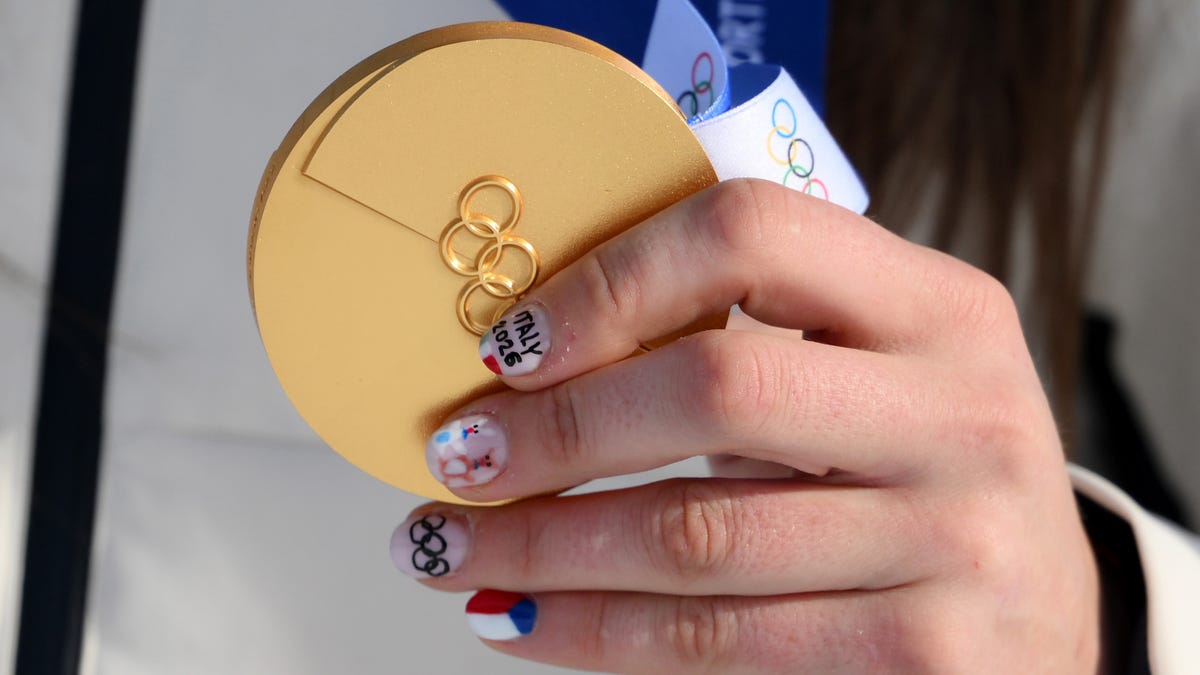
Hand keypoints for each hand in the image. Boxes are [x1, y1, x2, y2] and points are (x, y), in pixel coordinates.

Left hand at [392, 179, 1099, 672]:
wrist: (1049, 606)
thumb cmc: (922, 468)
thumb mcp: (877, 370)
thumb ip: (752, 338)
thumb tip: (534, 358)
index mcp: (936, 304)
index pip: (752, 235)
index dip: (612, 280)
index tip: (511, 342)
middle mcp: (959, 410)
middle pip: (714, 385)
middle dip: (555, 428)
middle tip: (459, 454)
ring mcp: (952, 538)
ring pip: (694, 535)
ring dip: (543, 545)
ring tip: (451, 546)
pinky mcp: (928, 653)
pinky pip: (718, 642)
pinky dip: (596, 633)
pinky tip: (528, 620)